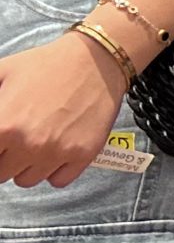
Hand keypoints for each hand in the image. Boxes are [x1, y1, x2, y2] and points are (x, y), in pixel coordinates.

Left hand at [0, 32, 125, 186]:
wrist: (95, 61)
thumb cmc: (44, 65)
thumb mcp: (0, 73)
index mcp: (4, 125)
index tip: (0, 139)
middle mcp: (29, 144)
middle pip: (0, 173)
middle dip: (3, 157)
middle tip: (13, 138)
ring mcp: (57, 152)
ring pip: (26, 180)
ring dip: (26, 165)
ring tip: (34, 142)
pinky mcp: (82, 155)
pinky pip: (57, 181)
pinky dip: (53, 170)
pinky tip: (55, 149)